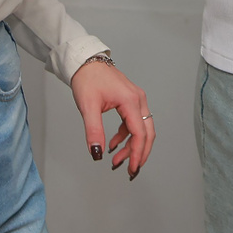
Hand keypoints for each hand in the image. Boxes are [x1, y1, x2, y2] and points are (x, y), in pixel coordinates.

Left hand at [70, 57, 153, 178]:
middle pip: (147, 133)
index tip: (131, 169)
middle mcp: (138, 100)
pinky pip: (134, 123)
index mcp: (130, 101)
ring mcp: (136, 100)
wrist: (85, 62)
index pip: (139, 133)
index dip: (136, 153)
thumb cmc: (88, 79)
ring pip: (142, 129)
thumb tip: (97, 153)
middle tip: (130, 170)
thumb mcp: (88, 107)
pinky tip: (113, 144)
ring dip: (131, 146)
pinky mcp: (130, 100)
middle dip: (139, 153)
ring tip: (116, 160)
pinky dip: (126, 136)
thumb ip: (94, 131)